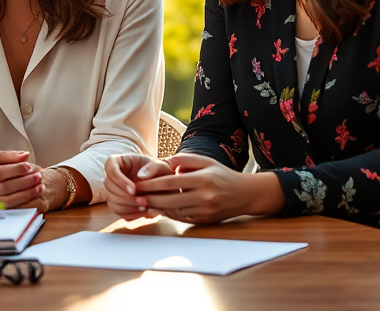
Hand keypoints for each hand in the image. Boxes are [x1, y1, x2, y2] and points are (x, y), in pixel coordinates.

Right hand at [0, 138, 42, 207]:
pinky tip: (33, 196)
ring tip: (40, 186)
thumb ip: (5, 154)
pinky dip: (23, 204)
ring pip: (7, 201)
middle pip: (4, 188)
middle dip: (23, 182)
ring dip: (26, 194)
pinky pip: (9, 210)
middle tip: (38, 176)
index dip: (14, 170)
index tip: (28, 165)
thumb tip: (24, 155)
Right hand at [104, 154, 172, 219]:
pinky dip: (130, 214)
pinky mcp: (116, 203)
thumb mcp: (159, 165)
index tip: (134, 190)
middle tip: (142, 202)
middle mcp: (111, 176)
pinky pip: (118, 211)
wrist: (160, 184)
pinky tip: (143, 212)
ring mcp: (112, 190)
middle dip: (125, 197)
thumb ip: (153, 167)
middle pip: (109, 187)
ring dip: (127, 206)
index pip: (111, 169)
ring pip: (111, 200)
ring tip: (144, 208)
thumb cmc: (158, 171)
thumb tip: (140, 177)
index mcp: (117, 161)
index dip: (120, 181)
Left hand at [134, 153, 283, 223]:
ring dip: (157, 208)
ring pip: (175, 211)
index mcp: (203, 179)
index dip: (153, 184)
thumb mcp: (206, 161)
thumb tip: (166, 162)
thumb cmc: (222, 174)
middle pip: (171, 200)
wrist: (245, 195)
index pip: (172, 182)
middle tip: (134, 197)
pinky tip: (158, 209)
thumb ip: (185, 160)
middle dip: (150, 199)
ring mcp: (205, 211)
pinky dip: (169, 214)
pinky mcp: (205, 220)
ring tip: (142, 204)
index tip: (138, 183)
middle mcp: (205, 197)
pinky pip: (182, 218)